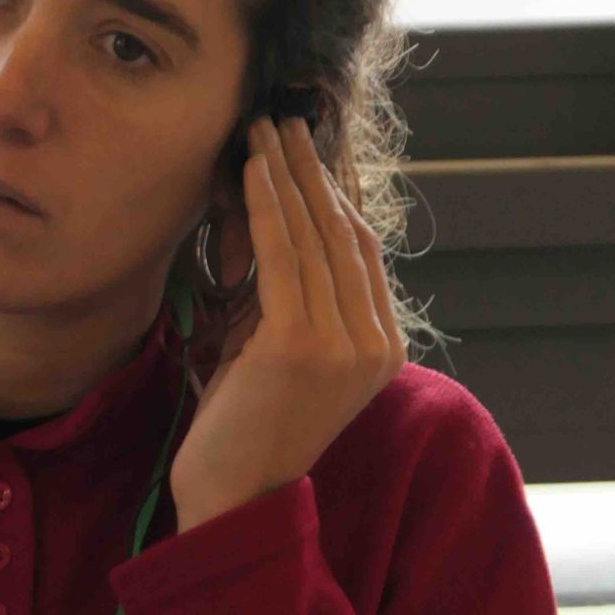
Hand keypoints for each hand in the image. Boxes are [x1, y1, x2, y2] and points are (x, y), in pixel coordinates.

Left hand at [168, 114, 406, 524]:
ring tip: (262, 128)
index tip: (308, 146)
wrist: (231, 496)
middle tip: (284, 118)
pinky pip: (283, 255)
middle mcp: (375, 343)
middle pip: (343, 232)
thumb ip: (290, 297)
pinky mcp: (301, 344)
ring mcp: (344, 344)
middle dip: (310, 168)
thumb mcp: (276, 350)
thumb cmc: (243, 425)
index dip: (334, 190)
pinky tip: (251, 167)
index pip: (360, 248)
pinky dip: (265, 204)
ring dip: (285, 173)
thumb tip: (273, 220)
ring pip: (314, 235)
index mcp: (383, 346)